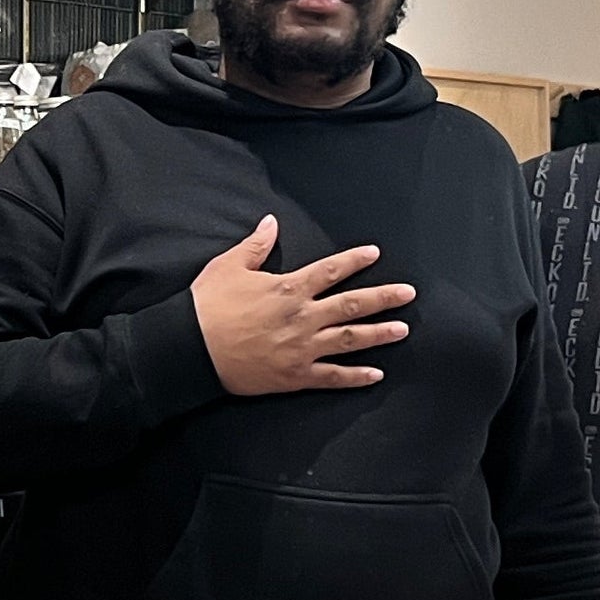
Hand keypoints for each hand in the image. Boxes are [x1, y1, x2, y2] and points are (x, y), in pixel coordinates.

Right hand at [190, 218, 416, 396]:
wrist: (191, 348)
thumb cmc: (207, 305)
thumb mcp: (228, 266)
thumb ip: (255, 245)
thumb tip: (271, 223)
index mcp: (289, 288)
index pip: (331, 270)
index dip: (354, 260)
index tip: (375, 254)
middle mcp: (303, 316)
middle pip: (352, 305)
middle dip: (383, 297)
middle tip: (408, 294)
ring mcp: (302, 348)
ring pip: (350, 339)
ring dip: (379, 334)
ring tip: (402, 330)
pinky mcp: (295, 375)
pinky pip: (332, 377)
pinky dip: (355, 377)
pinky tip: (376, 374)